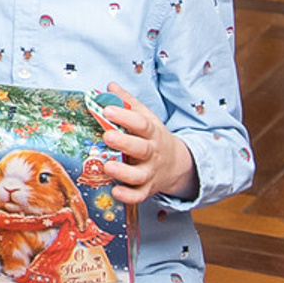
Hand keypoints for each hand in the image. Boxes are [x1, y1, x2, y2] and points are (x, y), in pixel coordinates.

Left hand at [94, 84, 195, 206]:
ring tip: (107, 166)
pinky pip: (139, 196)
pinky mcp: (147, 189)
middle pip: (141, 149)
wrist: (177, 164)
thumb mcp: (146, 117)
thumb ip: (128, 103)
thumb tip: (110, 86)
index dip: (124, 116)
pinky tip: (115, 192)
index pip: (141, 123)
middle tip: (107, 136)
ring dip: (124, 173)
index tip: (106, 109)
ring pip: (140, 175)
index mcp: (151, 133)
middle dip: (124, 143)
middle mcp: (152, 153)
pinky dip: (129, 196)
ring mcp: (151, 172)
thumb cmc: (152, 137)